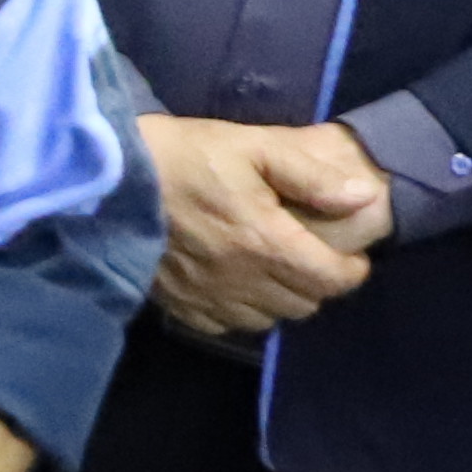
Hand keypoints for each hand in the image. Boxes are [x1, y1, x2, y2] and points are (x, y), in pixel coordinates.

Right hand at [139, 112, 380, 339]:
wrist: (108, 179)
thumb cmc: (184, 156)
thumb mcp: (253, 146)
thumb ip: (311, 174)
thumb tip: (364, 196)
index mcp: (267, 242)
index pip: (333, 279)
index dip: (351, 269)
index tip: (348, 254)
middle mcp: (242, 280)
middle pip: (305, 303)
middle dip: (317, 283)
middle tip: (310, 256)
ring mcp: (208, 297)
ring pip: (269, 319)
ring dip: (280, 299)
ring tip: (272, 271)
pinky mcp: (179, 305)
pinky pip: (226, 325)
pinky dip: (240, 311)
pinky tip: (234, 285)